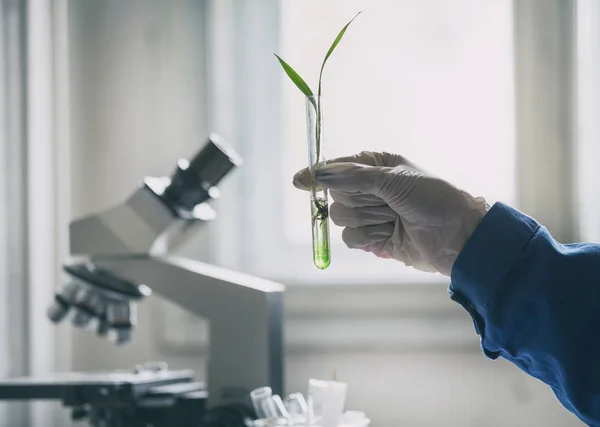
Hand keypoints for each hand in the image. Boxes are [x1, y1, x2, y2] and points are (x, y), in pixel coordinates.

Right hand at [293, 151, 487, 275]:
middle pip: (336, 195)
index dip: (320, 174)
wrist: (457, 236)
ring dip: (368, 221)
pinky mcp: (374, 238)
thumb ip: (352, 177)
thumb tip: (317, 174)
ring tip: (393, 220)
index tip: (300, 181)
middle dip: (359, 201)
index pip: (337, 168)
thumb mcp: (393, 180)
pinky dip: (369, 239)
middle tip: (385, 203)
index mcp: (376, 166)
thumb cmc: (433, 199)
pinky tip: (389, 236)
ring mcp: (371, 214)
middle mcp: (370, 189)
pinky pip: (351, 239)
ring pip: (342, 219)